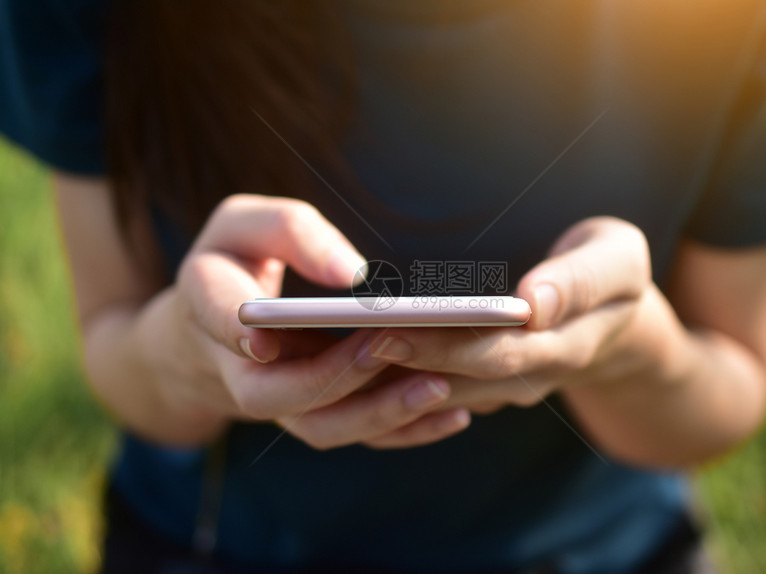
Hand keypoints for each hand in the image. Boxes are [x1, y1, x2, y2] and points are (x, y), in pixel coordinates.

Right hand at [145, 194, 468, 448]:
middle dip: (335, 376)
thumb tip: (352, 273)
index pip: (217, 322)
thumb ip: (289, 232)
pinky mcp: (317, 413)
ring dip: (380, 414)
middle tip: (389, 346)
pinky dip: (404, 430)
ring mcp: (281, 400)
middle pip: (277, 394)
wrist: (220, 323)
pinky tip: (453, 413)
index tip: (263, 338)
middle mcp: (240, 368)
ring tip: (439, 388)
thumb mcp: (246, 225)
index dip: (235, 332)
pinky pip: (357, 434)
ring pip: (322, 427)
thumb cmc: (240, 260)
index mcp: (209, 309)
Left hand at [361, 217, 655, 415]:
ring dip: (387, 378)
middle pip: (454, 378)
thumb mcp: (617, 261)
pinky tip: (347, 361)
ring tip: (331, 350)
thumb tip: (532, 301)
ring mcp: (498, 386)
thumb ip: (581, 280)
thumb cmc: (610, 275)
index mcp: (560, 345)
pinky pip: (430, 391)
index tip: (394, 329)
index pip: (497, 354)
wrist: (613, 321)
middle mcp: (523, 376)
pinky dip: (391, 381)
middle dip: (399, 360)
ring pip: (435, 392)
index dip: (443, 348)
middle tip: (343, 338)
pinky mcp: (477, 382)